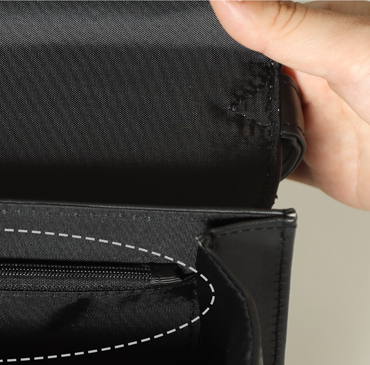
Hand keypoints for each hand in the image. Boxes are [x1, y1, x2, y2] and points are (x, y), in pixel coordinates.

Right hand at [210, 0, 369, 209]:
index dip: (224, 40)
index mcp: (324, 32)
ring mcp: (316, 119)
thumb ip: (283, 26)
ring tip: (225, 133)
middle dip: (226, 93)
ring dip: (239, 132)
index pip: (258, 30)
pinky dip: (253, 168)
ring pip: (255, 124)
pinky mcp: (316, 163)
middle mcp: (318, 75)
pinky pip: (269, 165)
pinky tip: (243, 162)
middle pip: (249, 82)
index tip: (186, 49)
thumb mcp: (348, 47)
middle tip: (204, 100)